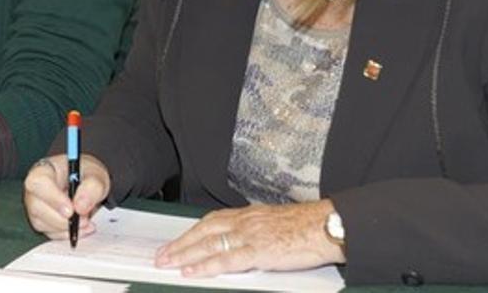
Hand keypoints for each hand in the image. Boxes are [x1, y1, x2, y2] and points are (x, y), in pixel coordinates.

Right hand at [24, 153, 109, 240]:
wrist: (87, 184)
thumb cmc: (85, 174)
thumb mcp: (96, 175)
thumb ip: (92, 187)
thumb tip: (80, 206)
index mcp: (44, 169)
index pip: (38, 182)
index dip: (52, 198)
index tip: (71, 210)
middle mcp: (35, 189)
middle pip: (36, 206)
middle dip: (61, 218)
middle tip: (84, 219)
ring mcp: (36, 206)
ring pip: (41, 223)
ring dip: (66, 228)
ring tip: (86, 221)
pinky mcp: (42, 221)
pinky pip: (50, 233)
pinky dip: (67, 234)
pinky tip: (82, 227)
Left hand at [155, 200, 345, 276]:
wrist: (326, 226)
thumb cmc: (306, 227)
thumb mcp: (274, 223)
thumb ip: (254, 231)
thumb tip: (240, 243)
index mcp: (248, 215)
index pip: (211, 221)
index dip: (190, 232)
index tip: (176, 241)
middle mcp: (244, 222)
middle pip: (203, 231)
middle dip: (179, 244)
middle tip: (161, 255)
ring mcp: (250, 236)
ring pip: (208, 244)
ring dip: (184, 254)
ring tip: (167, 263)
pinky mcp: (258, 251)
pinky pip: (225, 260)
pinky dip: (205, 266)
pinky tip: (191, 271)